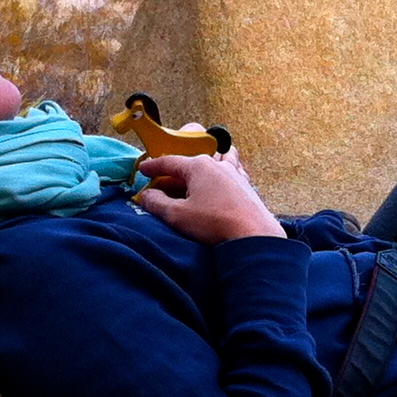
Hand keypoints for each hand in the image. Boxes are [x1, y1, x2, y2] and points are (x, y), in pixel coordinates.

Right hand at [135, 150, 284, 243]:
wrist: (254, 236)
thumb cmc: (215, 224)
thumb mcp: (178, 215)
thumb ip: (157, 203)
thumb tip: (146, 195)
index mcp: (199, 167)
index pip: (170, 161)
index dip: (153, 166)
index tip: (143, 169)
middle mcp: (218, 165)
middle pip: (191, 162)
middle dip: (175, 171)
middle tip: (161, 183)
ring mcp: (235, 174)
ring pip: (217, 160)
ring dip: (204, 165)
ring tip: (196, 175)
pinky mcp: (247, 187)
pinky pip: (233, 171)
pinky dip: (224, 172)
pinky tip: (222, 183)